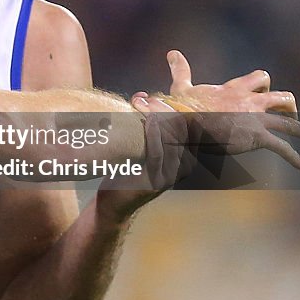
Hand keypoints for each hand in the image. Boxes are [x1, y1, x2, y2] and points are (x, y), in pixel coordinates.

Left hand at [96, 93, 195, 219]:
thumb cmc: (125, 171)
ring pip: (170, 139)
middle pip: (179, 129)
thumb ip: (147, 127)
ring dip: (155, 118)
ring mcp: (171, 175)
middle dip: (161, 109)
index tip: (149, 97)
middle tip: (141, 99)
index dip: (170, 107)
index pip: (186, 125)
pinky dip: (153, 135)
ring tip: (139, 105)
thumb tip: (142, 96)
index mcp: (184, 156)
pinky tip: (148, 122)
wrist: (113, 203)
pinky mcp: (158, 182)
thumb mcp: (141, 146)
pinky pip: (158, 153)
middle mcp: (183, 166)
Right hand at [161, 50, 299, 169]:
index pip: (256, 79)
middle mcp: (250, 101)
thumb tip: (172, 52)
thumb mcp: (183, 86)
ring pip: (290, 121)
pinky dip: (294, 157)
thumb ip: (181, 70)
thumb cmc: (182, 106)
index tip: (263, 92)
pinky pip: (283, 147)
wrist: (185, 121)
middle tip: (289, 114)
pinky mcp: (257, 136)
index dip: (262, 85)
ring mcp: (256, 119)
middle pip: (281, 96)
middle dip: (287, 105)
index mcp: (234, 89)